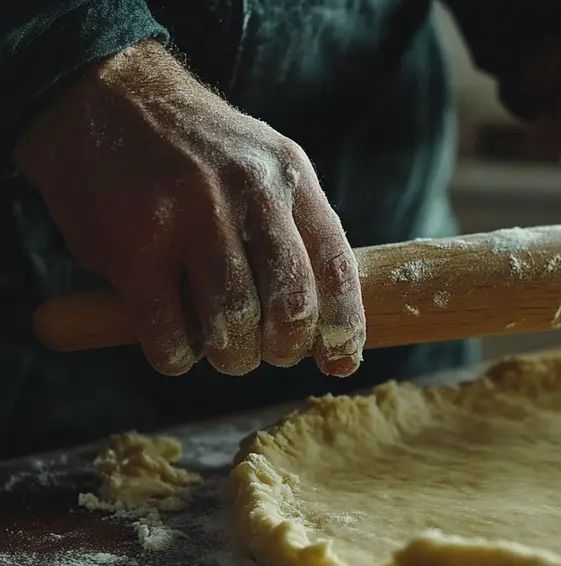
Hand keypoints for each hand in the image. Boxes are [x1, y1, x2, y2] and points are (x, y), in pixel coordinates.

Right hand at [13, 40, 365, 377]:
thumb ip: (299, 232)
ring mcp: (189, 216)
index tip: (339, 360)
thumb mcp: (264, 166)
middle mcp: (247, 191)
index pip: (336, 267)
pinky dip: (178, 355)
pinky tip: (176, 342)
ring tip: (223, 350)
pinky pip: (169, 333)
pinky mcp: (133, 247)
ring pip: (233, 324)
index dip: (344, 328)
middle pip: (290, 304)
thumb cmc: (196, 152)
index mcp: (290, 176)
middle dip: (285, 349)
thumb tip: (333, 331)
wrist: (102, 96)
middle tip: (269, 353)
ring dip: (232, 356)